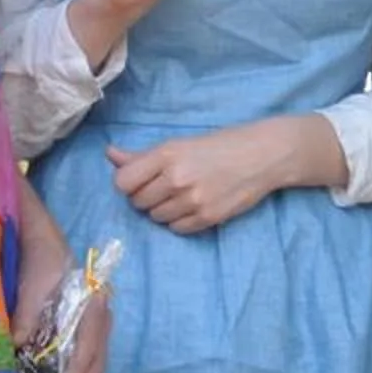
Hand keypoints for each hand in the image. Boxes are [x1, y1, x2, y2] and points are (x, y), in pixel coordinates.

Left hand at [12, 192, 106, 372]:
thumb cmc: (41, 261)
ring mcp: (94, 331)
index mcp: (94, 307)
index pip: (89, 346)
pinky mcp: (83, 337)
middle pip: (93, 366)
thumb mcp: (32, 285)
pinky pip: (82, 366)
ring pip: (90, 371)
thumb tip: (15, 346)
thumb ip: (26, 315)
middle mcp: (101, 321)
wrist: (45, 242)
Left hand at [107, 118, 293, 233]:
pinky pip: (177, 229)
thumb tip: (109, 155)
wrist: (262, 155)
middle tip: (164, 186)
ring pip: (156, 217)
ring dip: (162, 209)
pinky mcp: (208, 217)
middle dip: (146, 197)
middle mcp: (176, 178)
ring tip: (181, 195)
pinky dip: (179, 220)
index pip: (122, 183)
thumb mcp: (178, 144)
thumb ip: (141, 156)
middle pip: (138, 202)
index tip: (139, 180)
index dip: (128, 183)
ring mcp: (193, 200)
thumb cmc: (219, 145)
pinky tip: (192, 206)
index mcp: (166, 154)